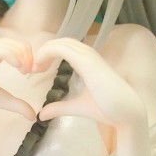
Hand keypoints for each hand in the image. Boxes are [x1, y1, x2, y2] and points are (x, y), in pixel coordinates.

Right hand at [0, 35, 37, 121]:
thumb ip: (14, 104)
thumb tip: (33, 115)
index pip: (17, 48)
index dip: (29, 57)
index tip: (34, 73)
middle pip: (16, 42)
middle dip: (29, 54)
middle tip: (34, 71)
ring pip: (8, 44)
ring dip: (22, 54)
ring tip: (27, 70)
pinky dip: (12, 56)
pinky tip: (19, 68)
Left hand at [32, 37, 147, 130]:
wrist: (125, 113)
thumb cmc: (107, 109)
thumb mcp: (76, 107)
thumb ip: (60, 107)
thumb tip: (41, 114)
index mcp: (88, 62)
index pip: (66, 48)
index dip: (49, 54)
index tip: (36, 70)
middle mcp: (89, 55)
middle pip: (62, 42)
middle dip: (44, 51)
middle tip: (30, 68)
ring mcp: (89, 57)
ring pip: (62, 42)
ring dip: (44, 51)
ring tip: (33, 66)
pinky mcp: (88, 62)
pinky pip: (64, 49)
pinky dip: (48, 51)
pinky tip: (39, 64)